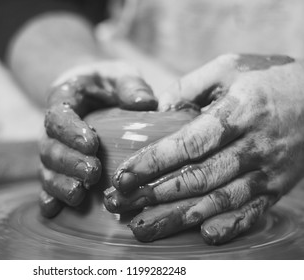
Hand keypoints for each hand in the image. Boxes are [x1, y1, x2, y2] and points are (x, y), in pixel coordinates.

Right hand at [39, 61, 157, 217]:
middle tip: (92, 172)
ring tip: (78, 194)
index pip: (59, 115)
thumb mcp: (120, 74)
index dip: (70, 131)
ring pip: (47, 168)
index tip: (91, 143)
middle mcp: (53, 128)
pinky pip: (47, 182)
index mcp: (64, 99)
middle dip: (69, 162)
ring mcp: (53, 148)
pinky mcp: (58, 166)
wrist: (91, 91)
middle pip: (50, 147)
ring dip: (60, 183)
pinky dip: (49, 196)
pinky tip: (53, 209)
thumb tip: (146, 104)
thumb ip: (130, 84)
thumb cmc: (107, 83)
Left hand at [104, 54, 303, 243]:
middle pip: (199, 178)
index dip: (154, 162)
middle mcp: (254, 146)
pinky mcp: (277, 187)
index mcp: (239, 112)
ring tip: (144, 227)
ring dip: (178, 217)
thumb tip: (156, 112)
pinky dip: (228, 227)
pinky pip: (252, 212)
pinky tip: (203, 236)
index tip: (124, 175)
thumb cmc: (268, 78)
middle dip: (155, 194)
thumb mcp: (228, 68)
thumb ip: (189, 87)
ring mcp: (268, 171)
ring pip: (219, 201)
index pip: (189, 144)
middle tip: (120, 205)